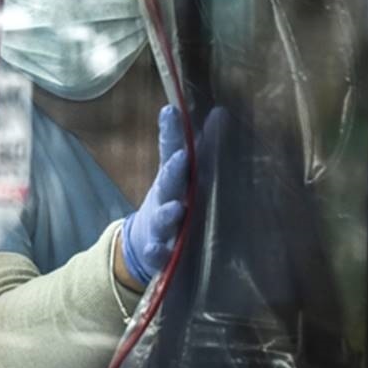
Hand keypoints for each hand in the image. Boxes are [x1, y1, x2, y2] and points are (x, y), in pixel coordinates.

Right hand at [119, 105, 187, 287]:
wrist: (146, 245)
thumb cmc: (174, 202)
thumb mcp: (186, 174)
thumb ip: (204, 147)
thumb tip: (221, 113)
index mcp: (174, 178)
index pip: (171, 151)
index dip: (171, 132)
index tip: (170, 111)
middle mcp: (165, 198)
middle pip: (169, 183)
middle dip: (174, 171)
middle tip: (181, 157)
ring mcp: (160, 226)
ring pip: (164, 219)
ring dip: (168, 213)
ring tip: (177, 208)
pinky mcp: (159, 253)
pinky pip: (158, 256)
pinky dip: (157, 253)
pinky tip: (157, 250)